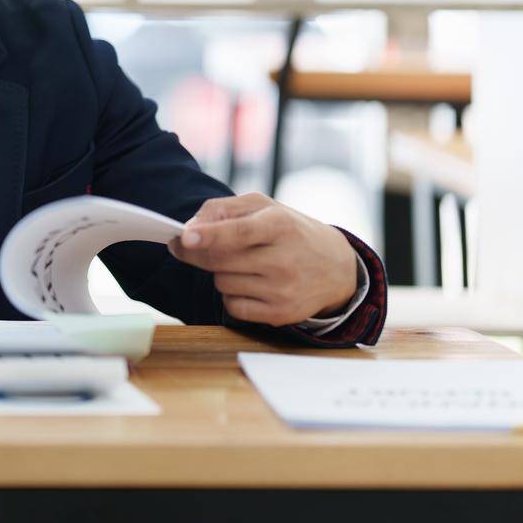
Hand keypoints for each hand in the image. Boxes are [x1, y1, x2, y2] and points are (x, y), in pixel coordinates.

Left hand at [166, 192, 358, 326]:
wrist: (337, 268)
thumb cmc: (290, 231)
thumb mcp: (264, 207)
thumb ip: (222, 209)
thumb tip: (189, 229)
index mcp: (280, 225)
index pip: (240, 232)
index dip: (210, 235)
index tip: (185, 237)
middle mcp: (284, 260)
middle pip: (220, 260)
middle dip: (197, 252)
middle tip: (189, 243)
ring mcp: (284, 290)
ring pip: (222, 283)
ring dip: (219, 272)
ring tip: (242, 263)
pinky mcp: (281, 314)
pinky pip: (233, 307)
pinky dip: (231, 295)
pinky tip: (248, 284)